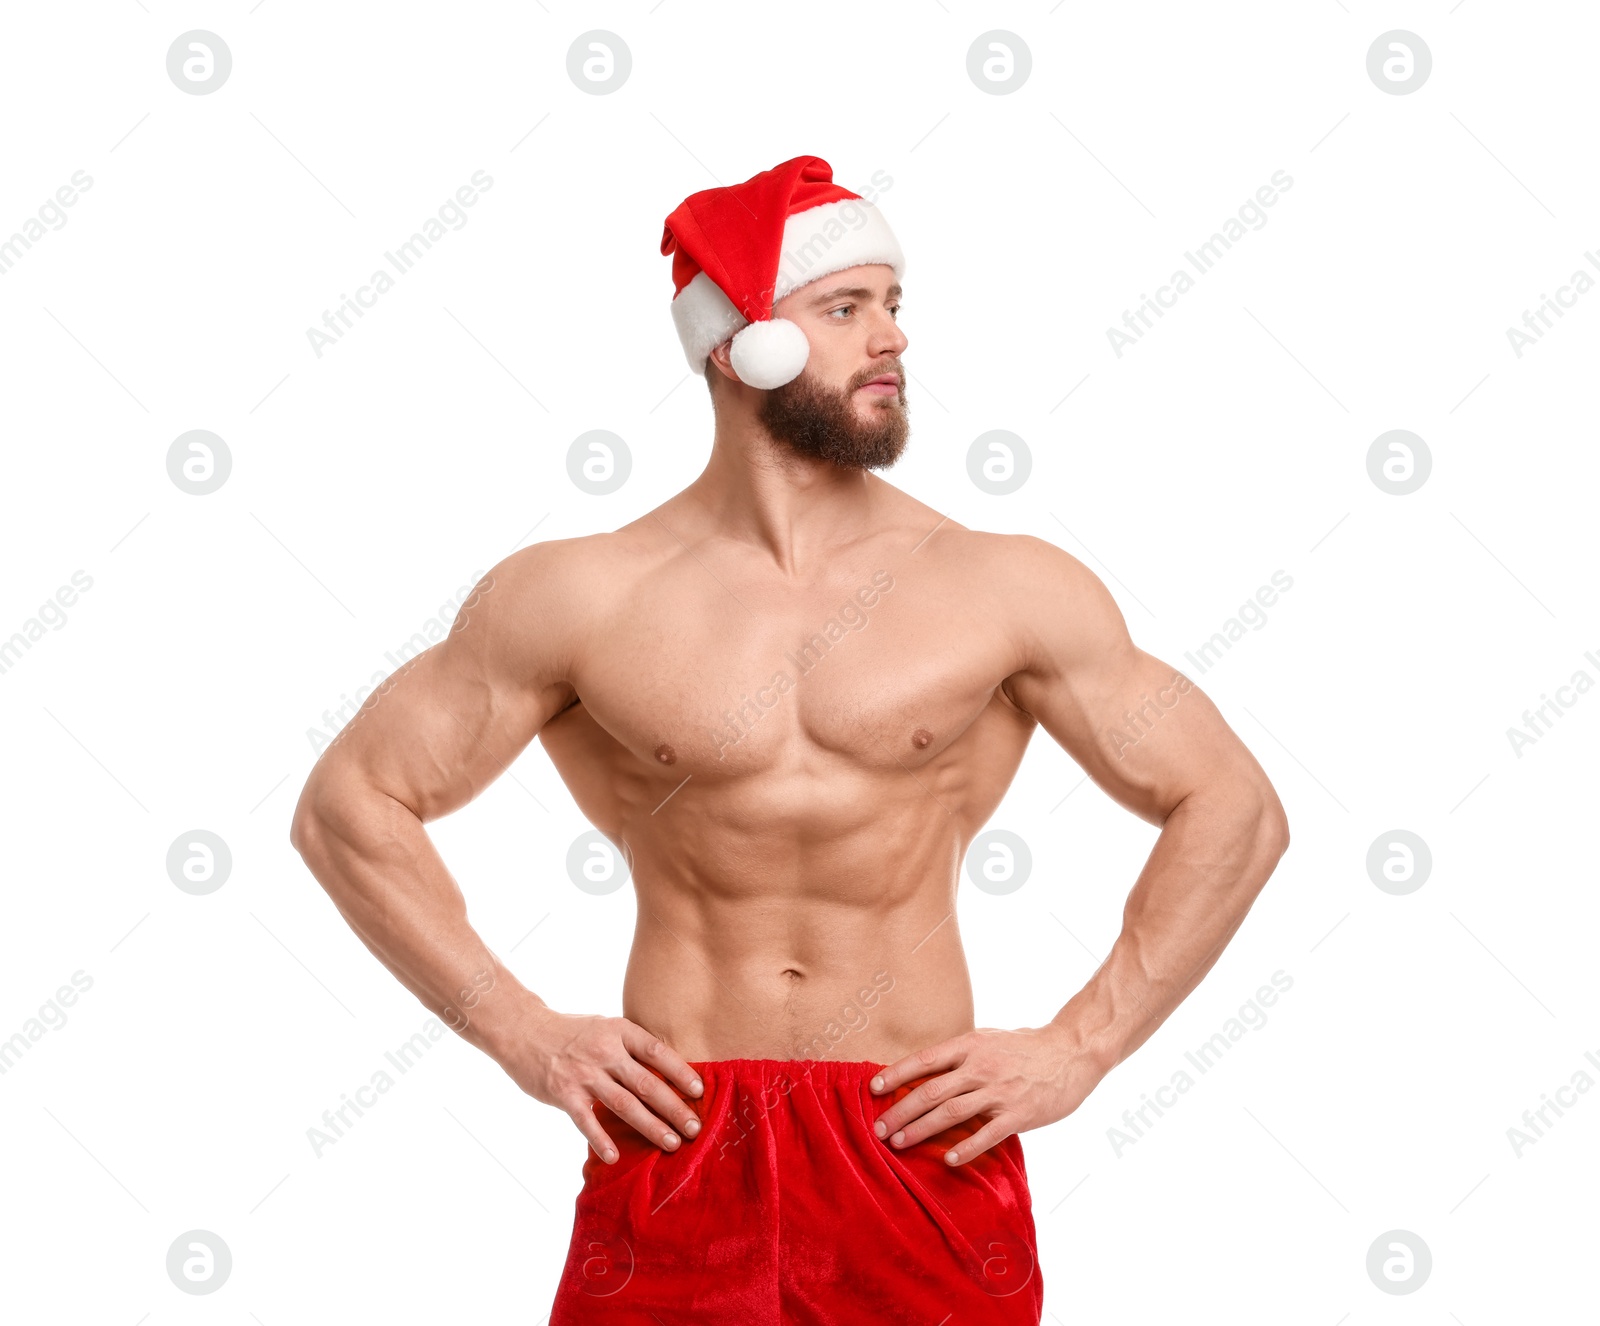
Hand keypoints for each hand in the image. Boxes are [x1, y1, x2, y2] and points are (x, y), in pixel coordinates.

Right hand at [506, 1008, 704, 1163]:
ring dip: (650, 1126)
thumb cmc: (572, 1032)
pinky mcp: (563, 1093)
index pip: (657, 1052)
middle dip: (674, 1108)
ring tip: (671, 1144)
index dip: (680, 1072)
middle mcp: (605, 1051)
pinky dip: (601, 1139)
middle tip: (694, 1128)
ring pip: (624, 1104)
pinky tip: (615, 1156)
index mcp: (619, 1031)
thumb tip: (667, 1072)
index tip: (699, 1092)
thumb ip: (631, 1047)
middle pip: (646, 1083)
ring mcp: (584, 1073)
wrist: (524, 1030)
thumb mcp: (605, 1027)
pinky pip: (586, 1120)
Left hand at [868, 1025, 1100, 1165]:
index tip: (874, 1089)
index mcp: (970, 1045)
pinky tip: (948, 1160)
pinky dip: (966, 1148)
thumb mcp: (989, 1039)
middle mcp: (981, 1066)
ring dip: (921, 1130)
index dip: (897, 1074)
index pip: (925, 1060)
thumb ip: (961, 1054)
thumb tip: (926, 1069)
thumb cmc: (1025, 1047)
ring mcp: (1000, 1091)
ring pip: (952, 1112)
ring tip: (899, 1143)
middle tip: (878, 1128)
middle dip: (900, 1111)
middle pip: (931, 1091)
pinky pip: (987, 1134)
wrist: (1071, 1052)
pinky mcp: (1020, 1113)